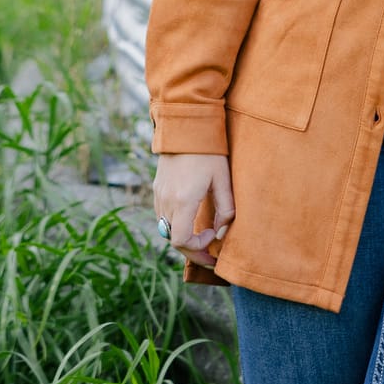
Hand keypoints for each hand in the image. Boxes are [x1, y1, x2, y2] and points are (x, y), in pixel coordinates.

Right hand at [152, 152, 233, 268]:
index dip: (198, 248)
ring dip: (183, 238)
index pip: (182, 240)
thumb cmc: (208, 152)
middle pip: (173, 239)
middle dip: (192, 250)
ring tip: (202, 238)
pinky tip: (191, 221)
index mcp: (184, 200)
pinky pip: (163, 216)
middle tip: (210, 256)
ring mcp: (159, 194)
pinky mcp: (157, 189)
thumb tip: (223, 231)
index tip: (213, 237)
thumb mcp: (222, 180)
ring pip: (166, 229)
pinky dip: (176, 225)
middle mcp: (167, 200)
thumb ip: (226, 209)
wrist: (186, 127)